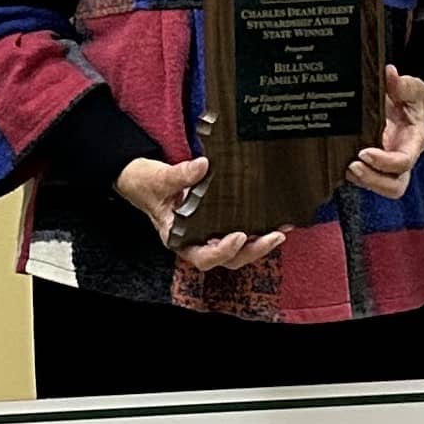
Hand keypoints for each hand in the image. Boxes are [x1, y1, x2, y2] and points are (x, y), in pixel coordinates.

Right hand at [116, 157, 283, 273]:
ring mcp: (208, 234)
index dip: (222, 251)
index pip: (202, 256)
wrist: (143, 180)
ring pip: (238, 250)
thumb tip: (202, 165)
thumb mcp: (158, 178)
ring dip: (260, 244)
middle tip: (273, 237)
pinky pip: (240, 233)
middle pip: (228, 258)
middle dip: (253, 250)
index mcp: (178, 238)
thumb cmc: (147, 184)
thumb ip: (180, 174)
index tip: (238, 238)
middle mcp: (196, 241)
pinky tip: (274, 222)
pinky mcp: (218, 223)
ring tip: (280, 232)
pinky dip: (257, 231)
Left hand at [348, 66, 423, 197]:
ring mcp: (386, 163)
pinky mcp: (371, 162)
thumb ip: (402, 84)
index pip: (404, 162)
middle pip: (394, 186)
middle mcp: (401, 157)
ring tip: (344, 167)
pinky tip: (338, 162)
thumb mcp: (411, 87)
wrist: (405, 101)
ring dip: (361, 180)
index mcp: (414, 141)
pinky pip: (364, 176)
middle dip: (373, 181)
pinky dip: (351, 174)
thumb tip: (390, 74)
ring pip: (379, 186)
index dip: (385, 162)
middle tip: (352, 168)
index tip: (365, 152)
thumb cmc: (410, 97)